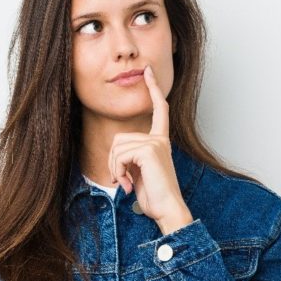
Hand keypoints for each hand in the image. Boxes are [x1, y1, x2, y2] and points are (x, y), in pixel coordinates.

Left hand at [108, 65, 192, 233]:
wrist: (168, 210)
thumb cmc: (155, 197)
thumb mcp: (140, 174)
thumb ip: (131, 159)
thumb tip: (116, 158)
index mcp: (160, 142)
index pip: (158, 110)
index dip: (153, 89)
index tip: (148, 71)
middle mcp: (160, 139)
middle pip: (120, 138)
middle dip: (113, 161)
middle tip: (121, 180)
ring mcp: (156, 144)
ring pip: (117, 147)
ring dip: (115, 169)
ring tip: (125, 184)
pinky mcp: (150, 150)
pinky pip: (121, 154)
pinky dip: (118, 171)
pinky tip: (128, 184)